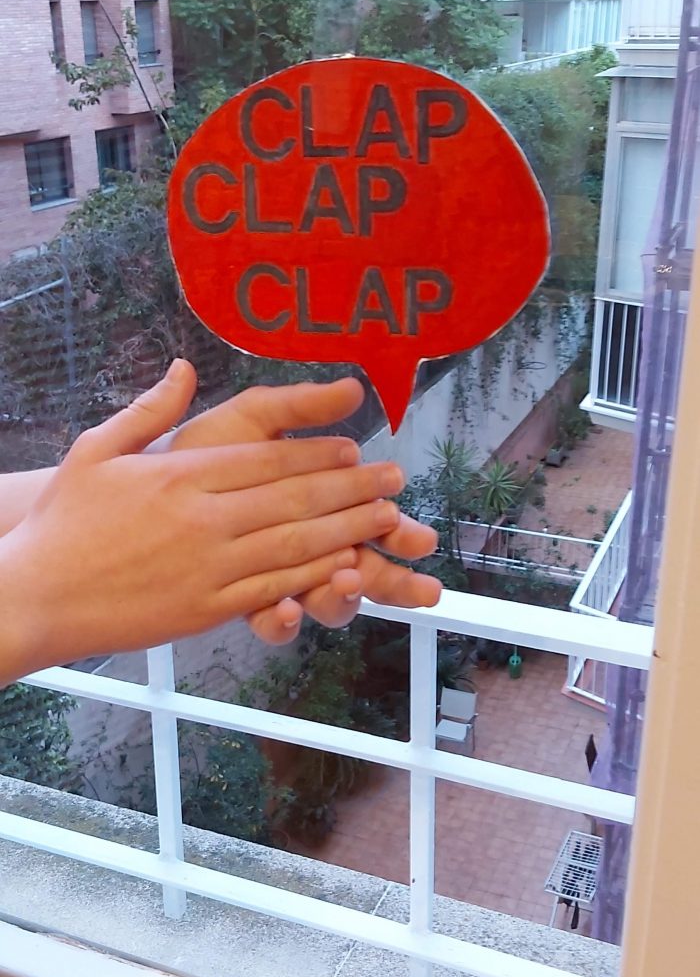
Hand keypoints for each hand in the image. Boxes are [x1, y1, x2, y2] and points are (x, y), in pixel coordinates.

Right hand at [0, 362, 405, 681]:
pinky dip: (316, 576)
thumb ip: (149, 409)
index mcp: (181, 475)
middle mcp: (204, 518)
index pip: (266, 460)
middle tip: (395, 478)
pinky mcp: (207, 608)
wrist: (38, 593)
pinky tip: (347, 566)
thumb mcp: (97, 449)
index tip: (353, 447)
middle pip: (294, 498)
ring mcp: (209, 566)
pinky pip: (274, 588)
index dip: (317, 453)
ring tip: (389, 518)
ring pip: (295, 544)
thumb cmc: (66, 522)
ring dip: (349, 529)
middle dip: (352, 487)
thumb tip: (183, 367)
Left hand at [166, 368, 441, 643]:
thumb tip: (353, 388)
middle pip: (365, 574)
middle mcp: (307, 547)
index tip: (419, 541)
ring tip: (348, 582)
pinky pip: (271, 622)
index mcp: (320, 505)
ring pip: (326, 603)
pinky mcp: (241, 599)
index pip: (372, 524)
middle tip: (423, 592)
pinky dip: (284, 619)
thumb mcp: (254, 418)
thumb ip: (301, 406)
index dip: (400, 535)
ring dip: (344, 598)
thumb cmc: (201, 449)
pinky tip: (287, 610)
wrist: (140, 481)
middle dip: (397, 585)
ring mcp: (277, 576)